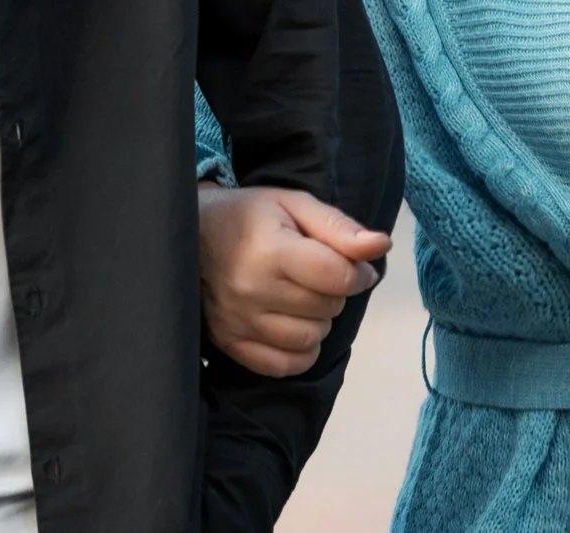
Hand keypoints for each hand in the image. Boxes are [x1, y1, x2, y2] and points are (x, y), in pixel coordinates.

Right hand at [196, 185, 391, 376]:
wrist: (188, 235)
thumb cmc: (250, 216)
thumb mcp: (296, 205)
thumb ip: (340, 228)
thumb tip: (381, 246)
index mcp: (270, 250)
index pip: (338, 277)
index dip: (358, 272)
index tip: (352, 262)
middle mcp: (251, 291)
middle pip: (328, 308)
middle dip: (334, 291)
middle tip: (314, 273)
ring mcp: (238, 322)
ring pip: (311, 338)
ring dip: (318, 320)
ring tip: (300, 296)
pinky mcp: (229, 344)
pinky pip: (286, 364)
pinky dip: (300, 349)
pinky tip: (291, 323)